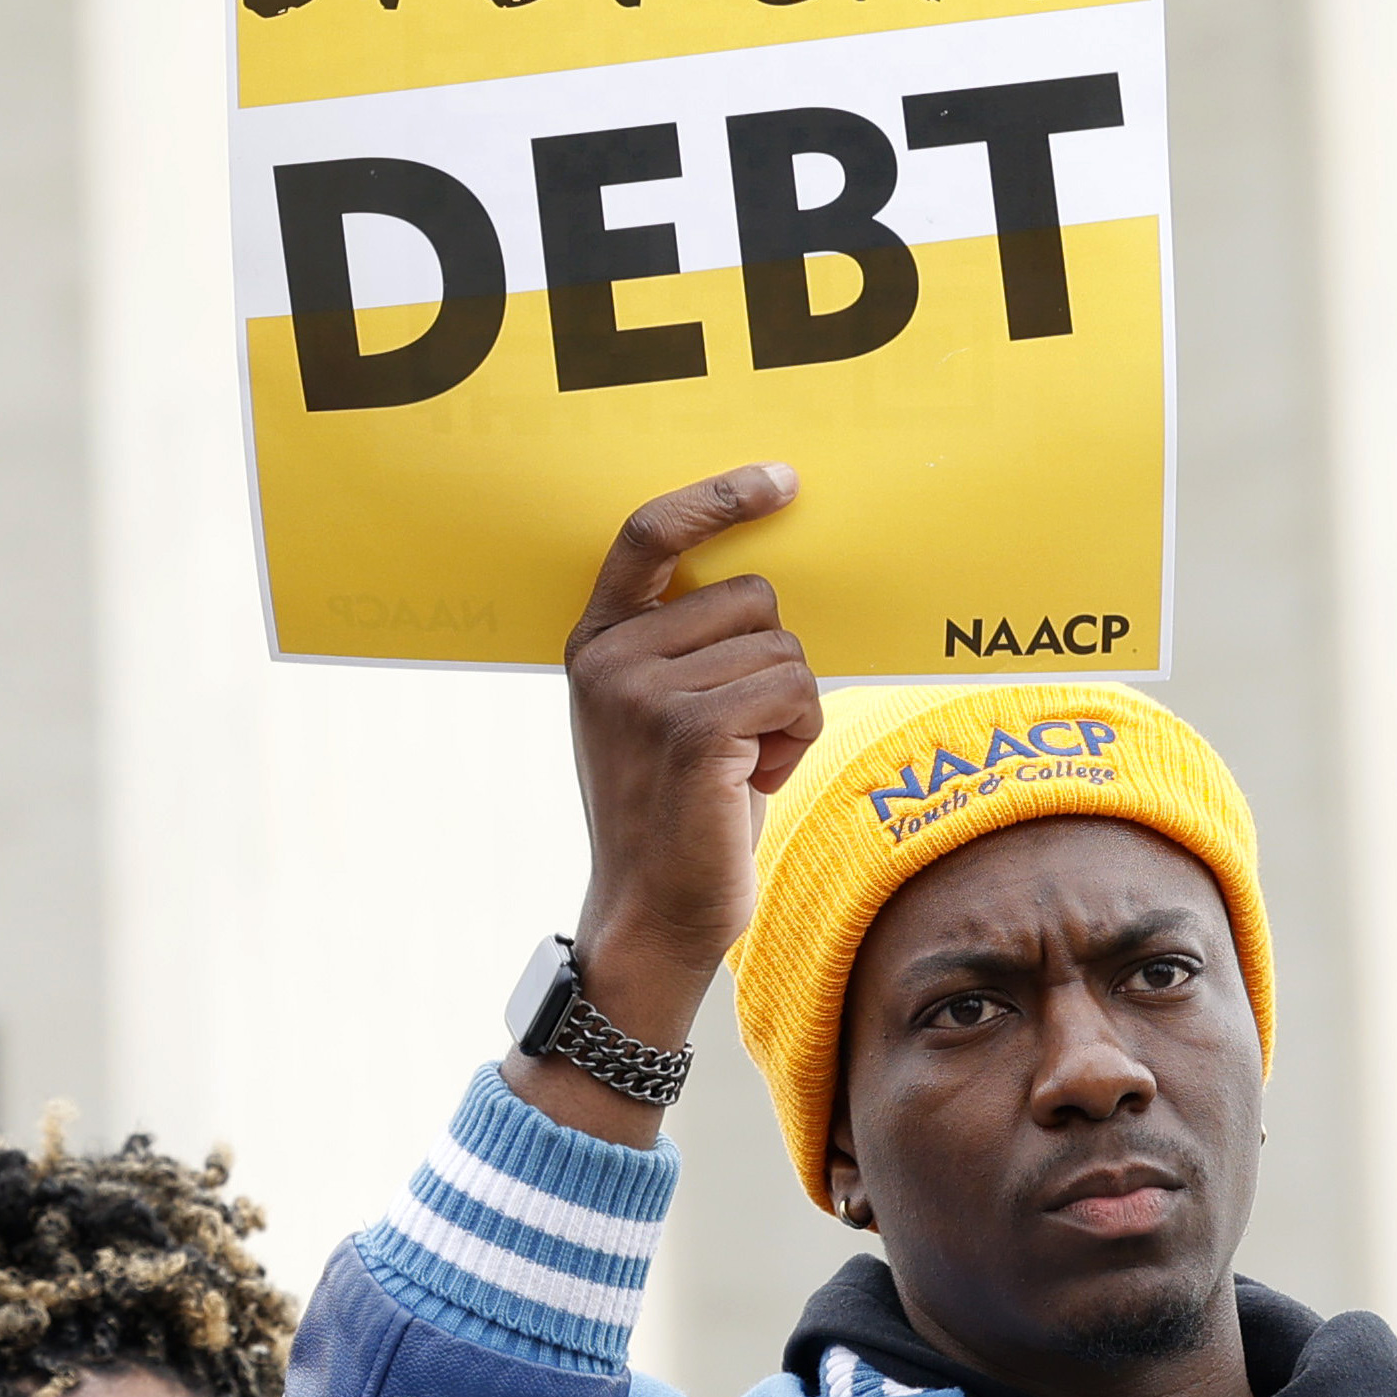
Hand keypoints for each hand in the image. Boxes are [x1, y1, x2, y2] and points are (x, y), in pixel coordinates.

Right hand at [512, 464, 818, 1138]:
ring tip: (741, 765)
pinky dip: (798, 737)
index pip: (650, 532)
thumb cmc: (680, 810)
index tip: (781, 480)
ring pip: (785, 649)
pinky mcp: (692, 730)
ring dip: (790, 711)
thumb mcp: (661, 712)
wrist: (651, 916)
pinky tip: (756, 780)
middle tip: (738, 737)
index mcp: (598, 640)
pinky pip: (795, 692)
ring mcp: (644, 692)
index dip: (717, 495)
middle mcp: (611, 656)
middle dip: (773, 664)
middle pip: (754, 596)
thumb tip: (773, 579)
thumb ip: (687, 644)